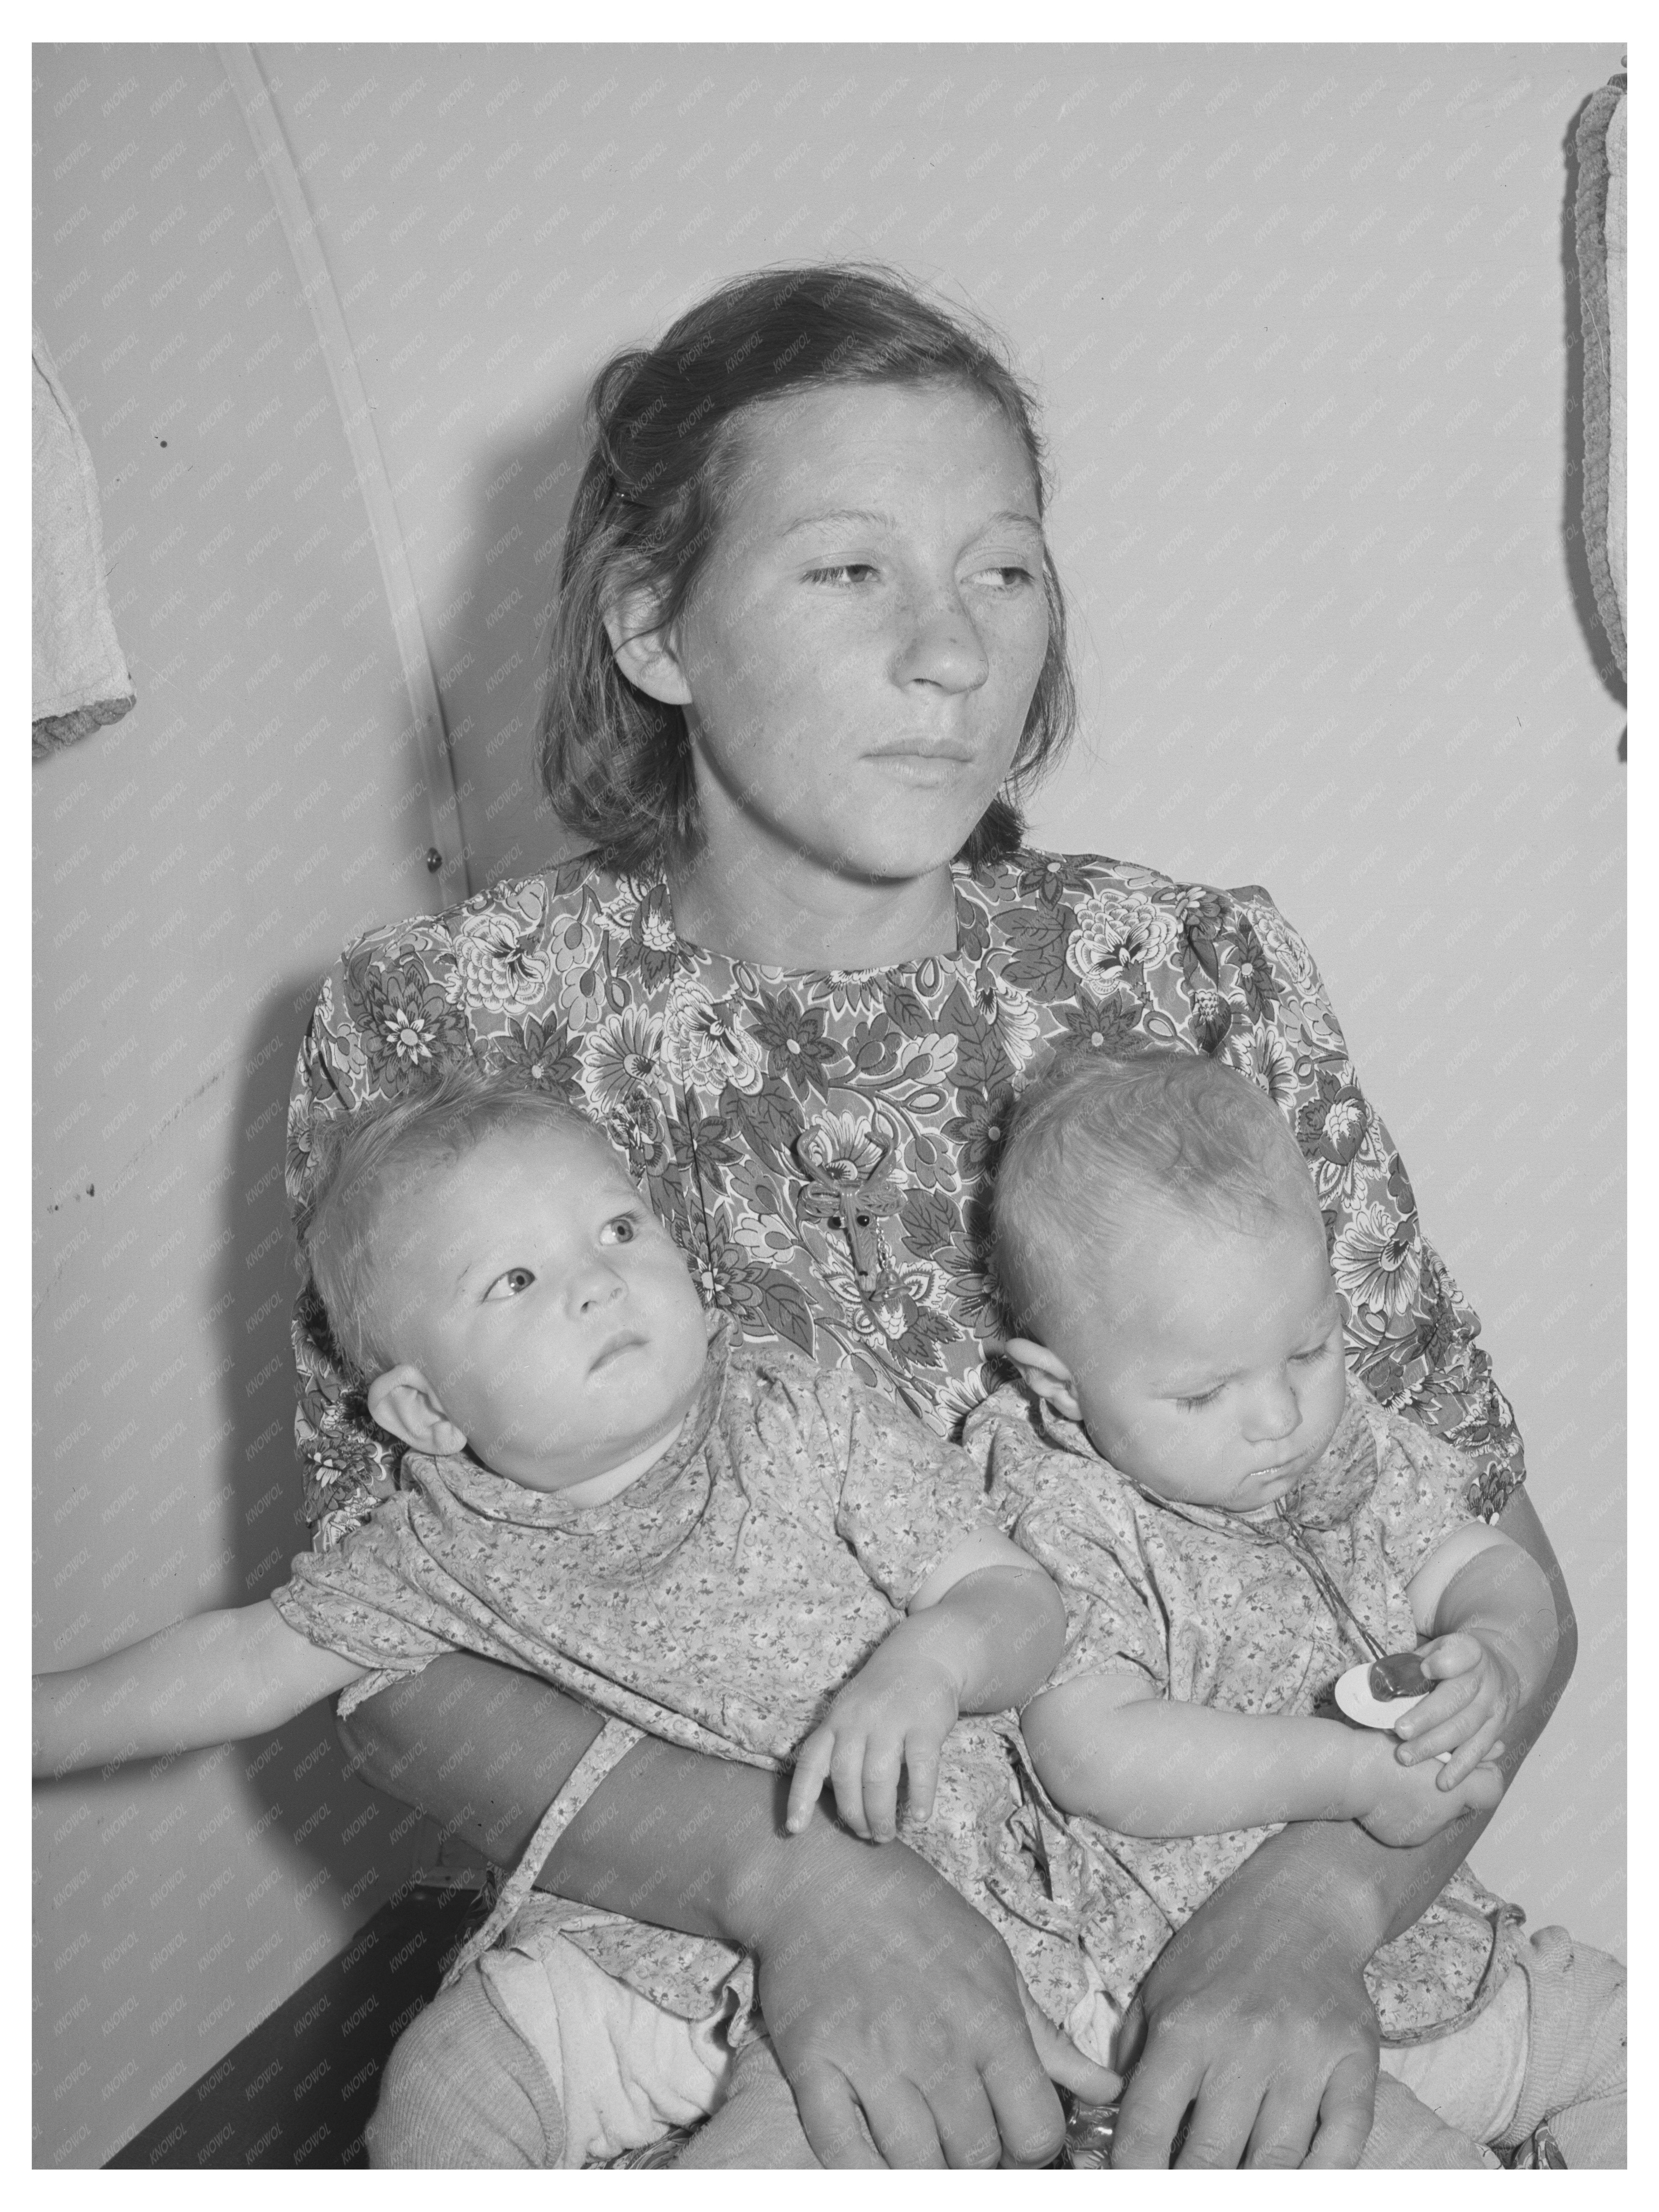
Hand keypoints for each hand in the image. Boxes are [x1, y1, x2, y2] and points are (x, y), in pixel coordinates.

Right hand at [755, 1832, 1075, 2167]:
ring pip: (916, 2168)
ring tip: (924, 2139)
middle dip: (979, 2159)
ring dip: (926, 2167)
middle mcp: (935, 2048)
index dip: (1030, 2146)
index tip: (1012, 2134)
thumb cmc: (916, 1914)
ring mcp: (870, 2061)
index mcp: (989, 2022)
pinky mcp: (812, 2067)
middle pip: (976, 2159)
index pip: (1035, 2133)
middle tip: (964, 2134)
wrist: (823, 1876)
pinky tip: (877, 2152)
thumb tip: (1106, 2089)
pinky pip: (843, 2156)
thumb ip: (1048, 2038)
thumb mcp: (993, 1962)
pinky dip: (864, 2171)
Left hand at [786, 1637, 959, 1841]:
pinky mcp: (924, 1724)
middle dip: (853, 1815)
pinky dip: (919, 1795)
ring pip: (877, 1777)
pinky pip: (920, 1767)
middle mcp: (857, 1721)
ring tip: (885, 1834)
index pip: (810, 1762)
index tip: (794, 1828)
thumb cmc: (879, 1698)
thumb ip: (839, 1750)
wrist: (922, 1657)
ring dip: (880, 1813)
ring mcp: (891, 1721)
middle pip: (846, 1777)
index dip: (800, 1797)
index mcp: (834, 1722)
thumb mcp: (847, 1714)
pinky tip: (919, 1816)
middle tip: (866, 1836)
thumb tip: (841, 1805)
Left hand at [1112, 1870, 1382, 2169]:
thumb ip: (1137, 2064)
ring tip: (1231, 2189)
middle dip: (1190, 2191)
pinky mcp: (1355, 2064)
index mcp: (1186, 2028)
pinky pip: (1341, 2146)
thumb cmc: (1218, 1953)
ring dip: (1250, 2189)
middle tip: (1182, 2196)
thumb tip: (1113, 2133)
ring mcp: (1305, 2057)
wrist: (1301, 1906)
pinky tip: (1294, 2182)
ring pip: (1274, 2165)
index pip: (1148, 2128)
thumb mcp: (1159, 1993)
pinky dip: (1317, 2178)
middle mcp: (1244, 2045)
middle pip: (1211, 2160)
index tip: (1133, 2194)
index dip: (1135, 2177)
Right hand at [1351, 1732, 1505, 1847]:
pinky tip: (1393, 1794)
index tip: (1465, 1758)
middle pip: (1466, 1800)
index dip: (1482, 1770)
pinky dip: (1411, 1812)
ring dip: (1431, 1798)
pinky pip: (1419, 1826)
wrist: (1343, 1772)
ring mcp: (1423, 1831)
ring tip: (1407, 1778)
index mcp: (1452, 1791)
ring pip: (1441, 1813)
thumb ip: (1465, 1744)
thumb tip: (1499, 1746)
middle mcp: (1443, 1817)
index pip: (1492, 1787)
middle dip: (1453, 1784)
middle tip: (1432, 1764)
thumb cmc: (1383, 1746)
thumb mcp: (1426, 1734)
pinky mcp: (1404, 1839)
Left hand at [1392, 1631, 1520, 1786]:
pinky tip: (1444, 1781)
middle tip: (1400, 1732)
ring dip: (1435, 1745)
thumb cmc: (1453, 1658)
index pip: (1461, 1654)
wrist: (1498, 1665)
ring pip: (1466, 1727)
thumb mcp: (1436, 1648)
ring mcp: (1495, 1704)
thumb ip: (1411, 1663)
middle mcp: (1486, 1677)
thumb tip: (1377, 1683)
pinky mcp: (1500, 1727)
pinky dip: (1461, 1767)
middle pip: (1456, 1698)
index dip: (1444, 1663)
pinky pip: (1480, 1749)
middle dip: (1427, 1717)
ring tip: (1407, 1757)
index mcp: (1469, 1651)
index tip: (1425, 1670)